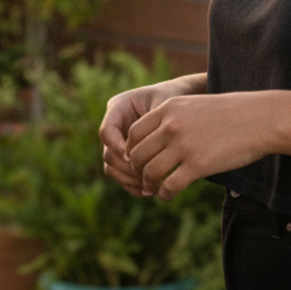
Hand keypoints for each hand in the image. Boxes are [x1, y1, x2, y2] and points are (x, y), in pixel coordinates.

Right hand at [99, 74, 204, 196]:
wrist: (183, 103)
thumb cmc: (176, 98)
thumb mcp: (166, 106)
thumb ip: (155, 125)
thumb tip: (142, 154)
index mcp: (119, 107)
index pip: (106, 131)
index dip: (116, 146)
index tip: (132, 157)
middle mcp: (115, 125)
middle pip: (108, 154)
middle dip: (126, 168)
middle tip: (146, 178)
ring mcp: (118, 142)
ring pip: (112, 168)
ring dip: (129, 180)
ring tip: (150, 187)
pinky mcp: (126, 157)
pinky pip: (122, 175)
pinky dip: (133, 185)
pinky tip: (150, 191)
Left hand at [125, 91, 273, 199]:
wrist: (260, 118)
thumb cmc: (231, 113)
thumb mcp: (196, 106)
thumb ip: (174, 119)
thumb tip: (157, 139)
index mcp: (170, 108)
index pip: (134, 132)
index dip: (132, 150)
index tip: (140, 160)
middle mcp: (172, 125)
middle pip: (137, 154)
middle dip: (138, 170)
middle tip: (145, 178)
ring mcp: (184, 145)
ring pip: (150, 172)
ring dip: (149, 184)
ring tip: (155, 189)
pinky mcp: (197, 165)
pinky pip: (168, 186)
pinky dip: (164, 194)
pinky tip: (169, 195)